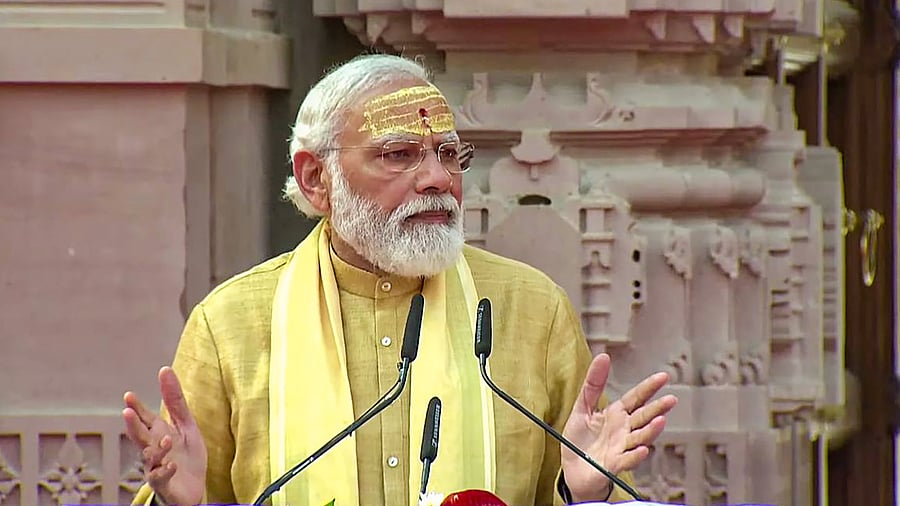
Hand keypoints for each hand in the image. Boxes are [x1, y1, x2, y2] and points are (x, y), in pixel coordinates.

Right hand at [123, 367, 207, 505]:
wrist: (195, 488)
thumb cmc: (186, 455)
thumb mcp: (186, 424)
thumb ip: (175, 401)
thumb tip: (165, 370)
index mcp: (158, 433)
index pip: (144, 418)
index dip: (136, 408)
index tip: (128, 396)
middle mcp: (153, 449)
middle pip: (140, 436)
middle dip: (133, 425)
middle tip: (127, 413)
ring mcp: (157, 467)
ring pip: (149, 458)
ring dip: (156, 449)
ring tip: (165, 440)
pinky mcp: (164, 484)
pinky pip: (160, 478)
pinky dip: (165, 471)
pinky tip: (172, 465)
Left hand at [561, 353, 676, 501]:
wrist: (573, 470)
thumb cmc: (579, 439)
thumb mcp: (582, 407)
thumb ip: (593, 384)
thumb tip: (602, 357)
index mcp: (617, 414)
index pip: (636, 398)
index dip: (649, 387)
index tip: (663, 377)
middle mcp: (624, 430)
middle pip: (643, 417)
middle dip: (657, 409)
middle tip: (671, 400)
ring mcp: (622, 447)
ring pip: (640, 437)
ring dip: (651, 430)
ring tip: (660, 421)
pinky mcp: (615, 464)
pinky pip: (628, 459)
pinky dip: (636, 455)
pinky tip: (643, 448)